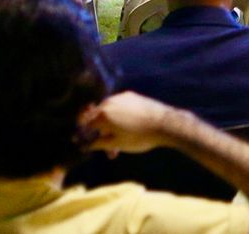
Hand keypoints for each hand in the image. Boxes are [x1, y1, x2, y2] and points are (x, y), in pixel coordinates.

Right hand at [80, 92, 194, 154]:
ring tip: (121, 143)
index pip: (85, 123)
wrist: (164, 123)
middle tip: (110, 151)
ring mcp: (121, 97)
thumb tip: (86, 144)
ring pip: (109, 113)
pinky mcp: (132, 96)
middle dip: (101, 134)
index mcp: (103, 114)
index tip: (84, 141)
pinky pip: (120, 107)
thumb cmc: (139, 137)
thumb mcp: (117, 144)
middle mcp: (109, 102)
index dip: (83, 133)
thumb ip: (98, 143)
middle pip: (98, 118)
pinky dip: (119, 117)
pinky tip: (127, 129)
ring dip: (111, 127)